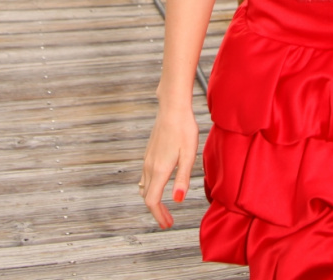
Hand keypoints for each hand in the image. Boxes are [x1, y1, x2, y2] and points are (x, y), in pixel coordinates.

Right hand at [140, 102, 198, 228]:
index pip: (152, 200)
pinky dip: (150, 188)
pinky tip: (160, 187)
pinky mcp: (148, 153)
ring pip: (144, 187)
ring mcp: (147, 159)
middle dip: (156, 211)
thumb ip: (182, 179)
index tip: (167, 224)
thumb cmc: (184, 130)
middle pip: (146, 196)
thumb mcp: (189, 156)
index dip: (158, 215)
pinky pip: (144, 177)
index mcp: (159, 169)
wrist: (173, 108)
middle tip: (168, 221)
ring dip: (152, 200)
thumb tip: (178, 200)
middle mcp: (149, 166)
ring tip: (164, 207)